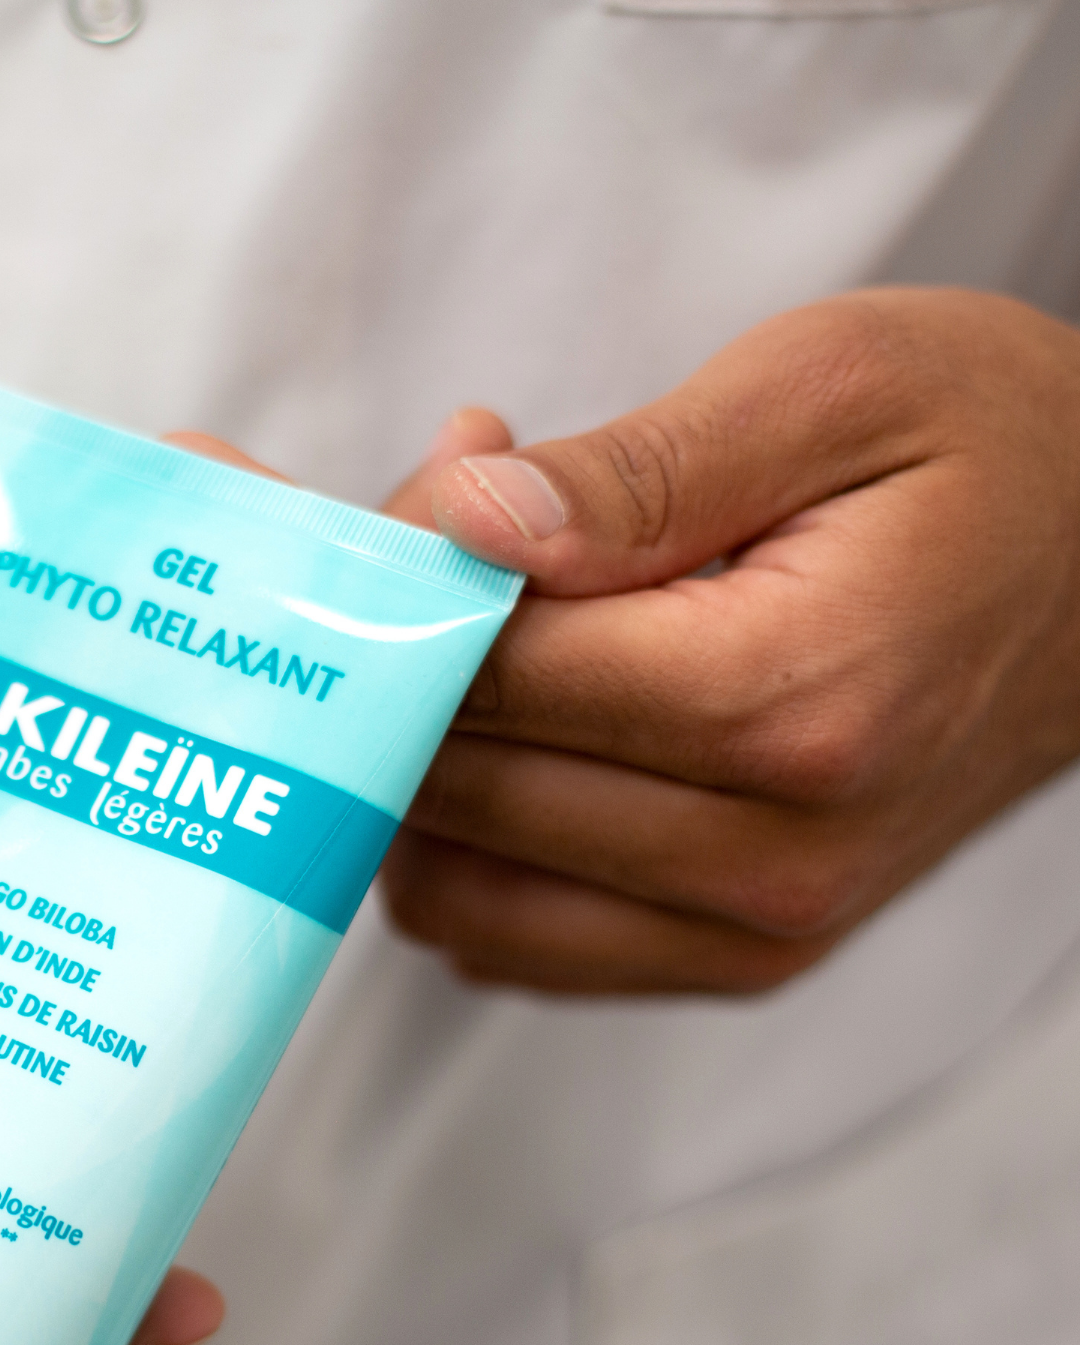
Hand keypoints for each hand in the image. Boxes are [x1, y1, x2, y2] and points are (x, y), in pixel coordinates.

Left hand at [378, 290, 1079, 992]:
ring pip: (453, 889)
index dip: (396, 596)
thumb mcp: (832, 384)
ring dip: (410, 775)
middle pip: (459, 787)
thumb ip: (634, 468)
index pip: (493, 680)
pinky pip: (508, 945)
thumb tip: (459, 521)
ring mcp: (753, 931)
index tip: (356, 529)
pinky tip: (505, 749)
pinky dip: (462, 856)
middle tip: (397, 570)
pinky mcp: (735, 961)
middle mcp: (770, 857)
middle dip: (387, 678)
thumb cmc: (987, 454)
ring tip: (468, 655)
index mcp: (789, 701)